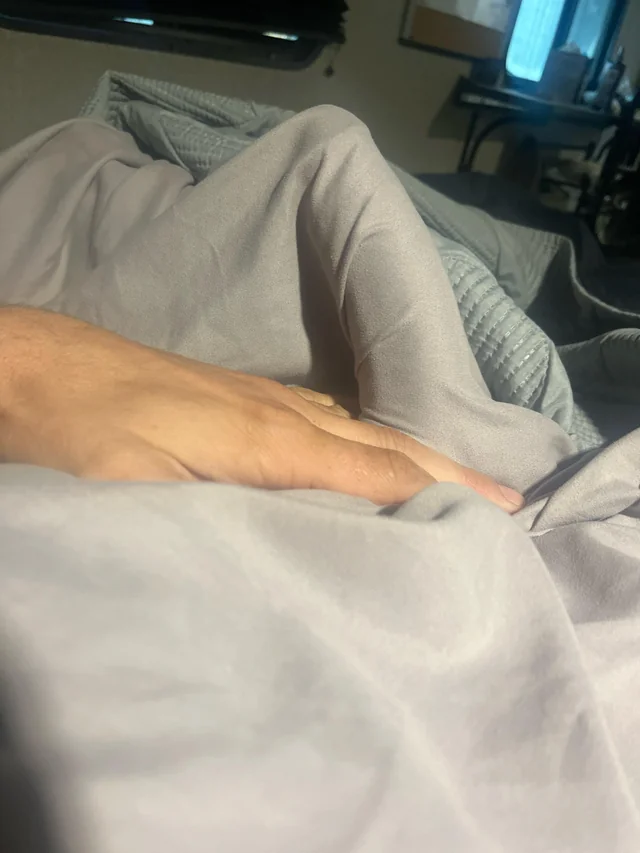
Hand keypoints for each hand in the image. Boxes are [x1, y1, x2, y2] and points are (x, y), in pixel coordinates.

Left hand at [0, 308, 521, 508]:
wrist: (30, 363)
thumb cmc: (76, 429)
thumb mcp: (135, 484)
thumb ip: (215, 515)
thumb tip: (290, 550)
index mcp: (267, 438)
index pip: (373, 471)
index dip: (435, 496)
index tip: (495, 525)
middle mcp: (280, 412)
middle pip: (382, 443)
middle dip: (447, 472)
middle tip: (507, 503)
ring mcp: (261, 401)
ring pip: (358, 430)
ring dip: (414, 457)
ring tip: (458, 485)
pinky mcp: (239, 400)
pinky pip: (327, 423)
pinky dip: (368, 444)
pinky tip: (371, 457)